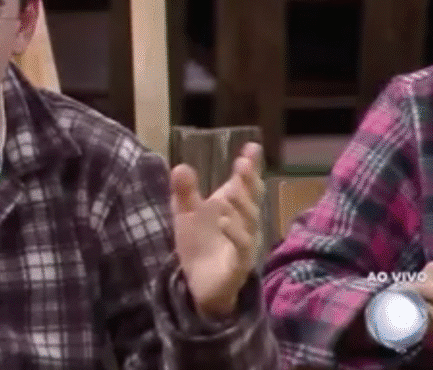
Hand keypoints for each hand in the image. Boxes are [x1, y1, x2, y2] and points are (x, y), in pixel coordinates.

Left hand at [171, 142, 264, 318]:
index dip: (250, 167)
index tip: (252, 147)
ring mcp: (244, 244)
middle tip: (243, 164)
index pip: (244, 186)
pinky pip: (242, 249)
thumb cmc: (199, 244)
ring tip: (231, 190)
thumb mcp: (186, 215)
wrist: (199, 284)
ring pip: (248, 223)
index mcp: (234, 210)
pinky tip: (224, 221)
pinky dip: (235, 235)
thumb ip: (185, 192)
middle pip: (250, 200)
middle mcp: (245, 224)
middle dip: (248, 182)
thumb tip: (180, 166)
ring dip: (241, 206)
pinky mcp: (238, 265)